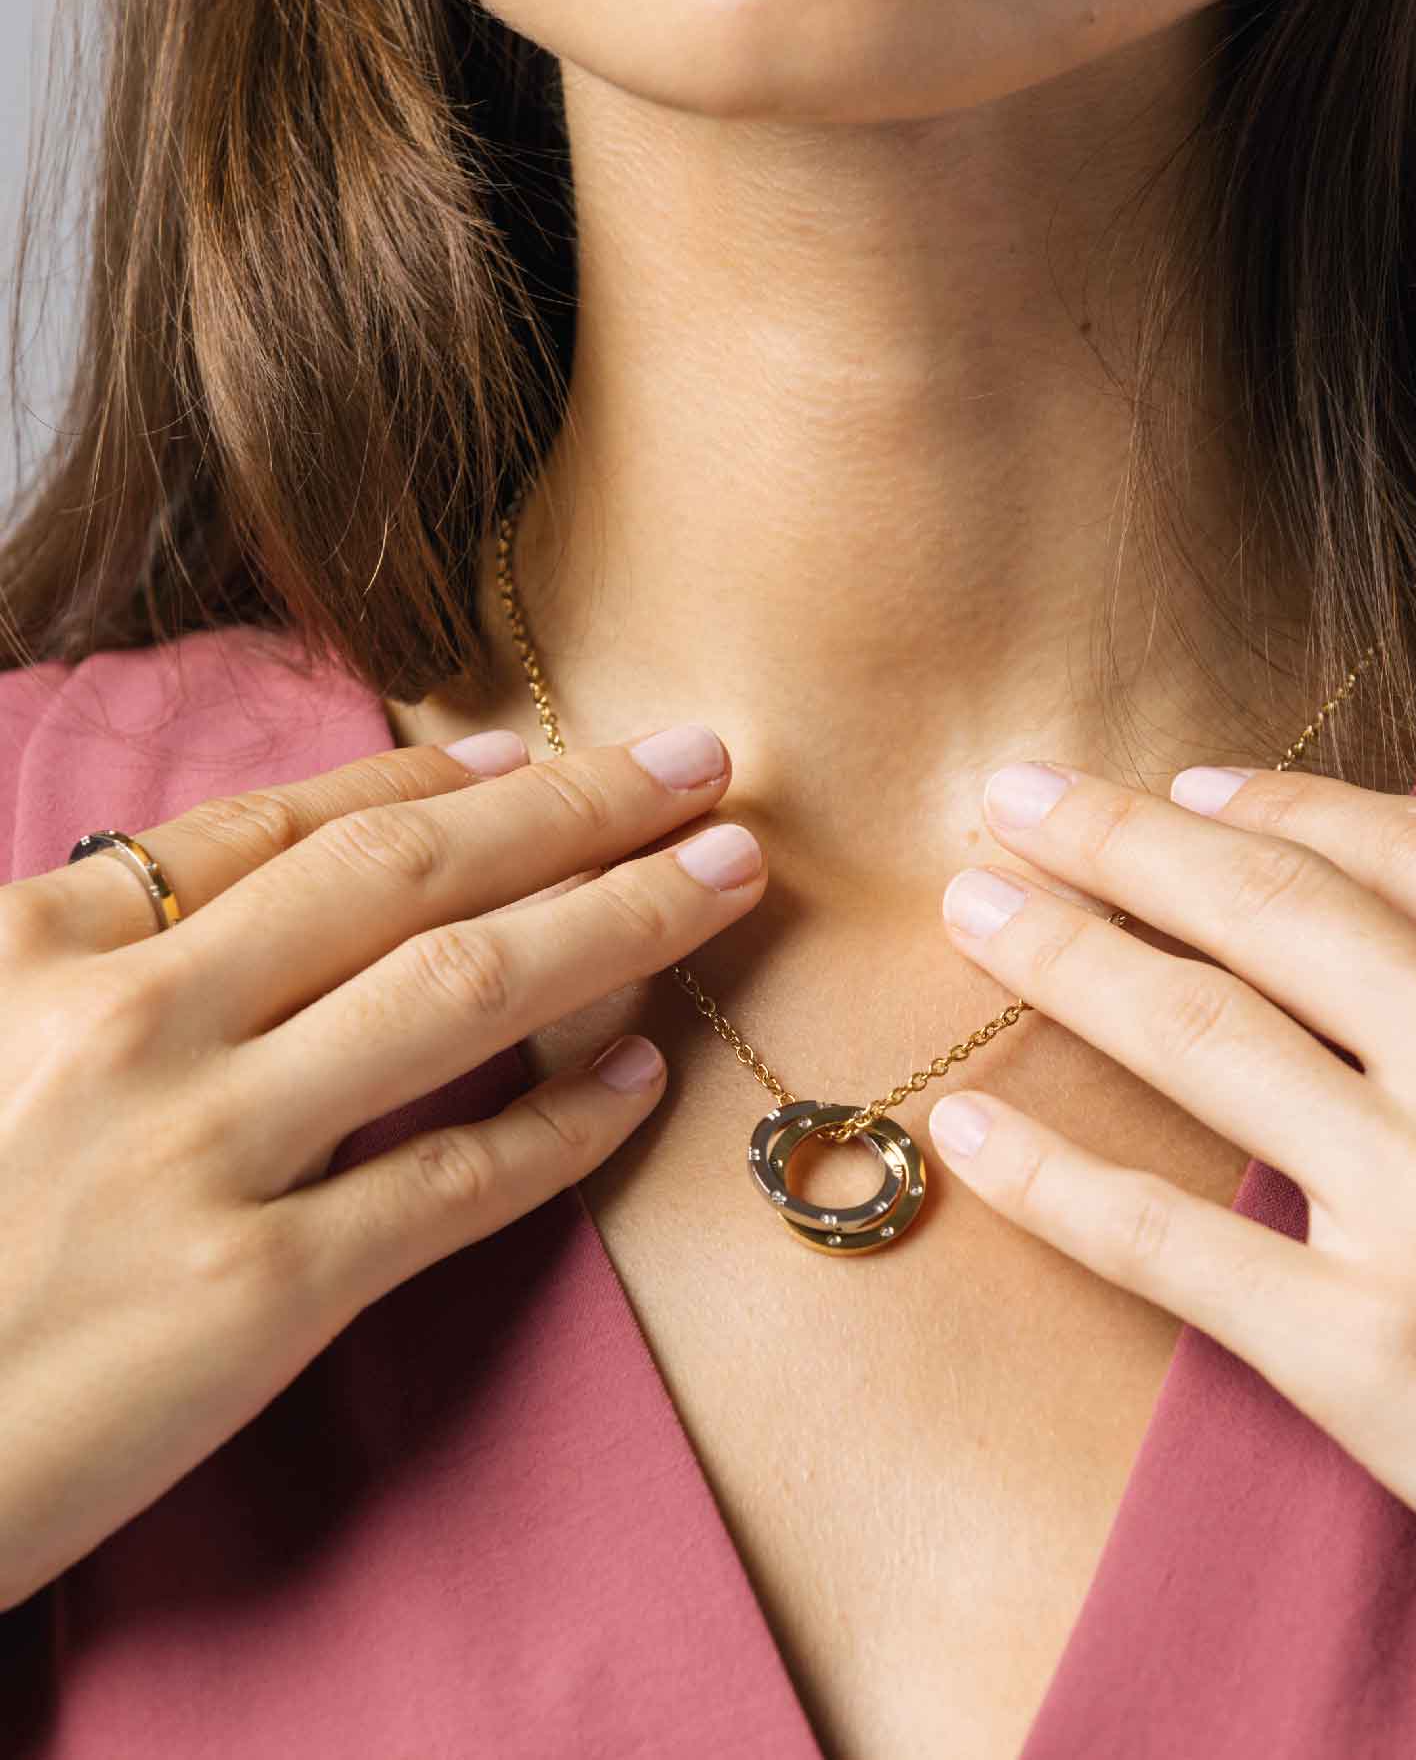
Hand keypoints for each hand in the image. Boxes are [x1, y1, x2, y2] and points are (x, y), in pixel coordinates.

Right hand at [0, 720, 763, 1609]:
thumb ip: (94, 958)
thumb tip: (261, 895)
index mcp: (46, 945)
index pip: (287, 826)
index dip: (433, 777)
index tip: (538, 748)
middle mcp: (134, 1023)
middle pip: (407, 877)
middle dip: (573, 808)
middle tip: (697, 766)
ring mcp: (202, 1154)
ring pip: (462, 994)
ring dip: (614, 922)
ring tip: (719, 881)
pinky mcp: (255, 1297)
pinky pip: (452, 1183)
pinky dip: (562, 1123)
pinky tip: (639, 1080)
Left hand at [926, 758, 1415, 1667]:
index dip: (1281, 802)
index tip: (1181, 785)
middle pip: (1272, 911)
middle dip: (1123, 838)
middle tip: (1015, 796)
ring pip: (1198, 1034)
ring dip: (1060, 951)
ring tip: (970, 904)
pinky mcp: (1367, 1355)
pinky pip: (1165, 1236)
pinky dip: (1047, 1173)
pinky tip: (963, 1128)